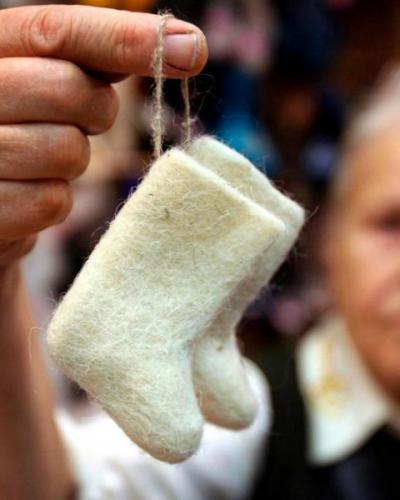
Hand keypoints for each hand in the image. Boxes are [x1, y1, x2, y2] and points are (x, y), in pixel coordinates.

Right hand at [0, 5, 207, 267]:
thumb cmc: (27, 133)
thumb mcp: (52, 84)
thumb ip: (98, 59)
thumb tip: (184, 46)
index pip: (55, 31)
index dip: (123, 39)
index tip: (189, 49)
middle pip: (68, 89)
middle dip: (93, 111)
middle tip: (78, 123)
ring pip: (67, 150)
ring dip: (71, 162)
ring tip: (41, 162)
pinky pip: (52, 202)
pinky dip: (53, 202)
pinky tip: (30, 194)